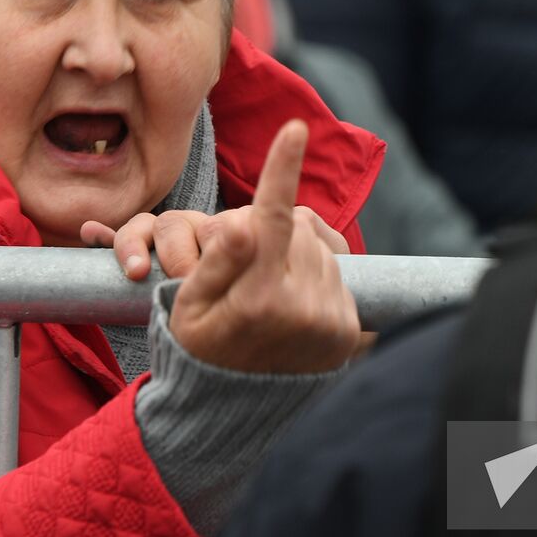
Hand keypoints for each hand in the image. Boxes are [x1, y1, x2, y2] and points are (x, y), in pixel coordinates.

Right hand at [90, 120, 359, 373]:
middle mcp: (302, 308)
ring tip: (269, 294)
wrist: (236, 408)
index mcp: (259, 298)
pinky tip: (292, 306)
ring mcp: (330, 320)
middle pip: (298, 229)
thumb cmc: (201, 347)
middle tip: (246, 270)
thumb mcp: (189, 307)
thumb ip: (215, 264)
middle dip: (275, 233)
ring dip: (296, 256)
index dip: (282, 168)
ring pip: (319, 249)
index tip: (295, 128)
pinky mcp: (348, 329)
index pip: (274, 220)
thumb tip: (244, 226)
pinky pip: (335, 274)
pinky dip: (314, 278)